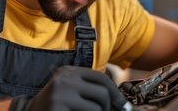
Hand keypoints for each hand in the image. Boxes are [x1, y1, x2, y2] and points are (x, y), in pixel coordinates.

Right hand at [9, 65, 128, 110]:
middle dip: (107, 107)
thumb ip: (88, 87)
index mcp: (69, 71)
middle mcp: (65, 80)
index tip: (122, 103)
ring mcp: (61, 95)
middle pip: (102, 93)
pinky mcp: (58, 109)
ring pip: (97, 108)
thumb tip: (118, 98)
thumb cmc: (55, 102)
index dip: (115, 91)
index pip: (101, 77)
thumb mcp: (69, 87)